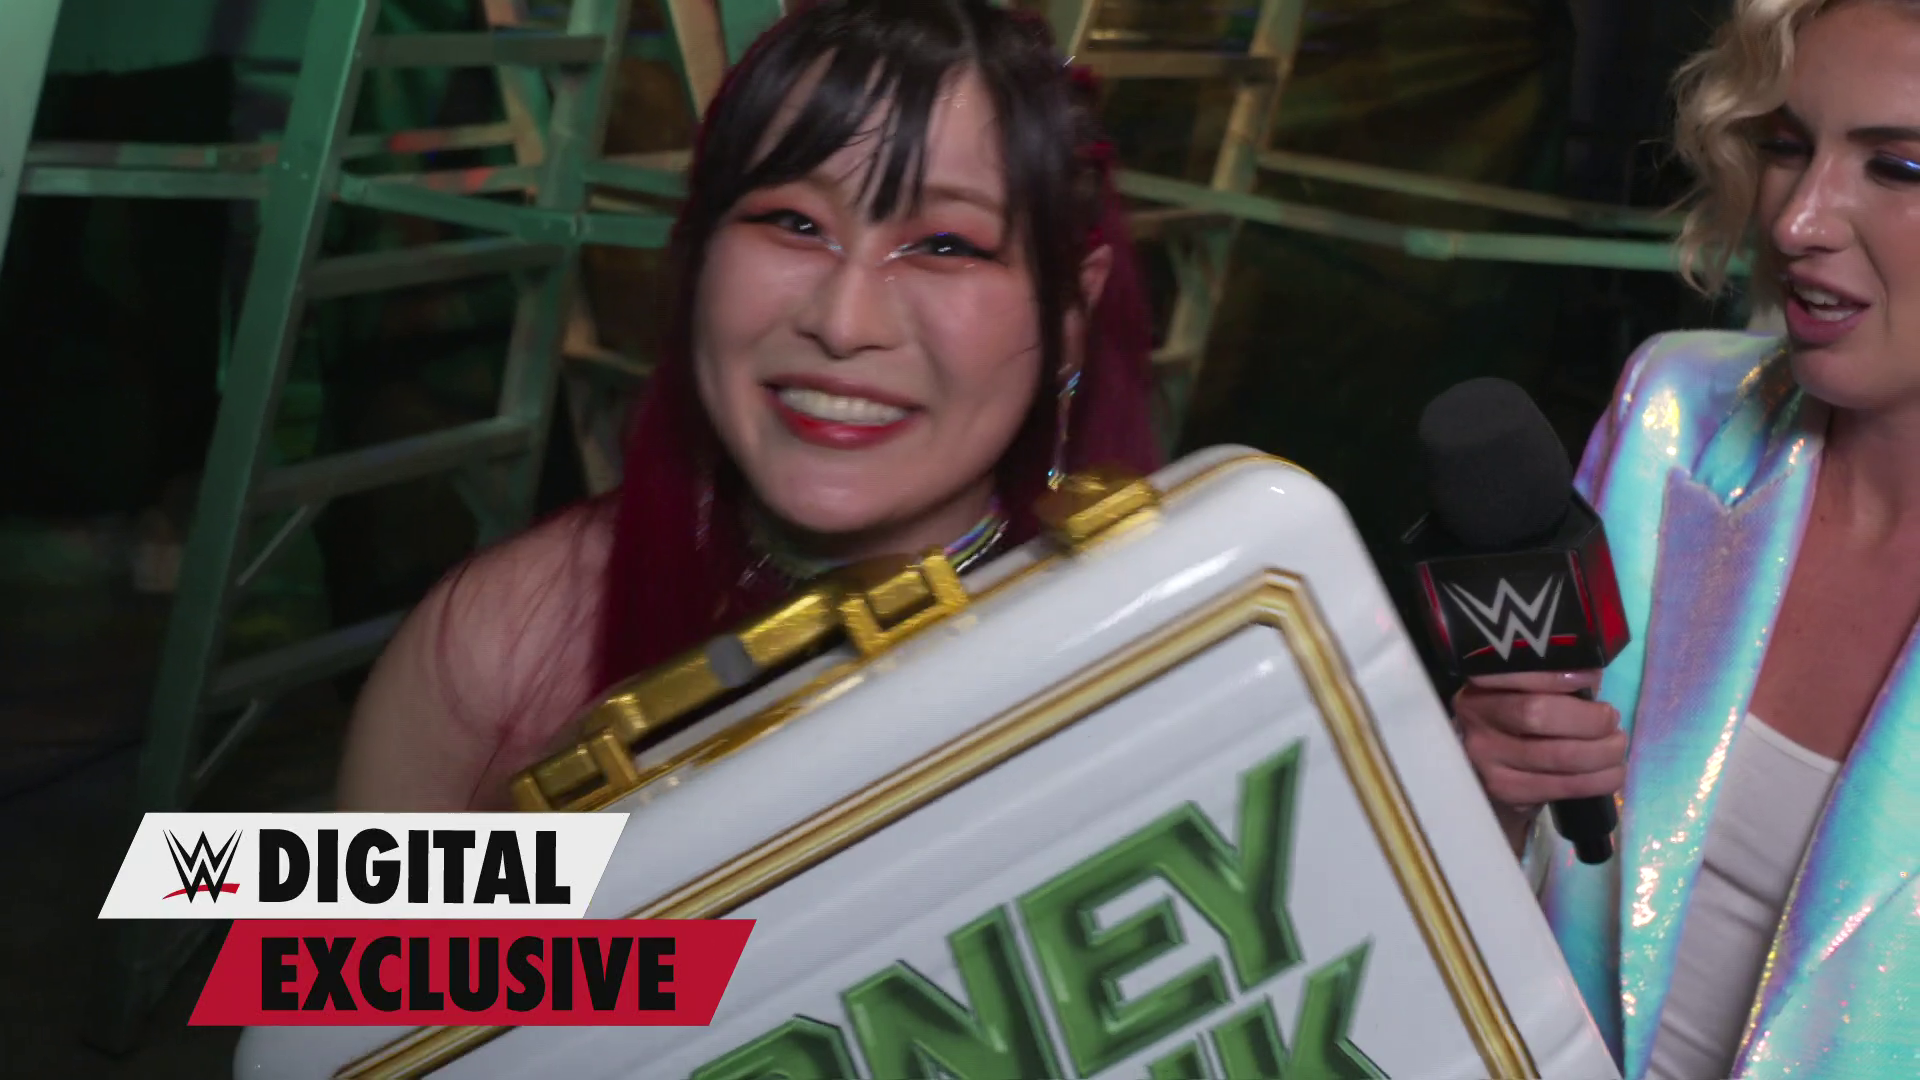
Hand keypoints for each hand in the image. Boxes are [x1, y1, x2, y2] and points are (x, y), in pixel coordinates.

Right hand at [1452, 671, 1626, 853]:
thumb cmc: (1520, 725)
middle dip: (1589, 719)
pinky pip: (1564, 787)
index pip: (1517, 674)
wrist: (1492, 776)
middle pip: (1537, 714)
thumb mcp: (1525, 693)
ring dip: (1603, 752)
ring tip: (1616, 747)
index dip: (1557, 676)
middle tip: (1611, 721)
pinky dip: (1599, 780)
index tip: (1592, 678)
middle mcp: (1476, 719)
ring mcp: (1487, 760)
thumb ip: (1556, 681)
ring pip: (1558, 756)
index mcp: (1482, 685)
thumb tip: (1592, 674)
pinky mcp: (1506, 792)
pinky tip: (1611, 773)